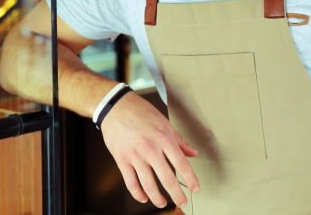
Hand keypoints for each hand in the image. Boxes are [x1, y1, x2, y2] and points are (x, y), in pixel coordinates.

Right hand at [99, 90, 200, 208]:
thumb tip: (193, 153)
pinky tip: (143, 197)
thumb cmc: (140, 112)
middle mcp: (151, 149)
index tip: (195, 188)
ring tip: (163, 203)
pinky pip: (131, 182)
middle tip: (182, 202)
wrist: (116, 107)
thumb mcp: (165, 123)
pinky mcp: (122, 160)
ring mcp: (136, 156)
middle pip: (167, 178)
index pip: (182, 164)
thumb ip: (179, 141)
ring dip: (157, 198)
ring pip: (148, 184)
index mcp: (164, 138)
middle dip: (176, 194)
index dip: (190, 179)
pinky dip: (137, 193)